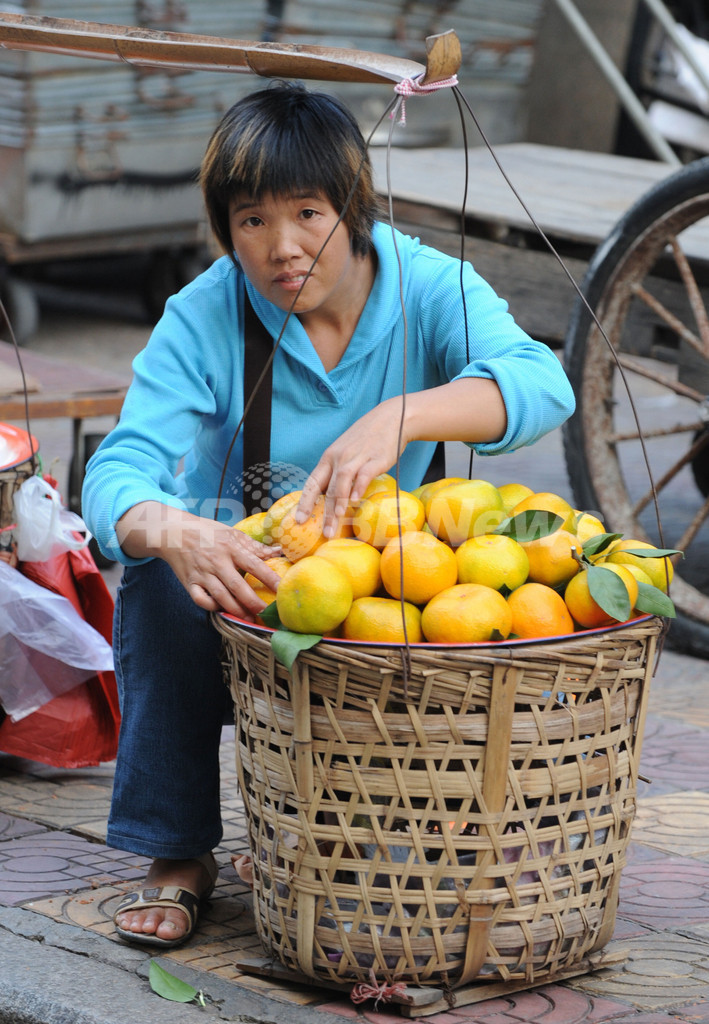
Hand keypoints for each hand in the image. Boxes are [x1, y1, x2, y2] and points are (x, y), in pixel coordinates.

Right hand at [117, 503, 281, 616]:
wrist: (173, 532)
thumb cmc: (207, 532)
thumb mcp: (232, 533)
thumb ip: (254, 546)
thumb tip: (278, 551)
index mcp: (230, 548)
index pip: (255, 565)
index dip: (270, 579)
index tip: (283, 591)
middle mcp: (217, 562)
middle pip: (238, 587)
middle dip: (254, 603)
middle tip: (267, 614)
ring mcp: (202, 574)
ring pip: (221, 597)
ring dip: (237, 610)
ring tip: (250, 619)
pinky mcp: (189, 583)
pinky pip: (201, 600)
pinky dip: (212, 607)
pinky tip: (222, 609)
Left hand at [296, 398, 406, 535]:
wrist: (391, 419)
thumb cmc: (367, 439)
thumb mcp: (346, 452)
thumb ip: (338, 472)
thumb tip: (330, 496)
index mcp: (329, 458)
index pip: (312, 483)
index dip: (304, 502)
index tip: (299, 521)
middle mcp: (339, 458)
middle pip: (327, 488)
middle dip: (324, 512)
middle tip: (324, 533)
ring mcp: (357, 457)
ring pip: (342, 481)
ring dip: (339, 501)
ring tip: (337, 519)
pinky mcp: (375, 458)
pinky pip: (364, 474)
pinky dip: (359, 486)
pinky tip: (356, 499)